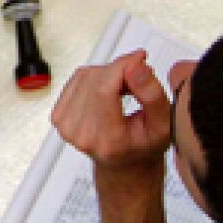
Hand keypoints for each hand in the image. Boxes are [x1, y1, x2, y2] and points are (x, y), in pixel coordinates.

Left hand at [51, 51, 172, 176]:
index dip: (123, 66)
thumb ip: (152, 94)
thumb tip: (136, 66)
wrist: (124, 164)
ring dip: (108, 74)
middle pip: (95, 80)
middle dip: (119, 70)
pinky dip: (95, 78)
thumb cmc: (144, 146)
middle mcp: (81, 134)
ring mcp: (66, 125)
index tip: (140, 59)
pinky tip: (109, 90)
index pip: (104, 88)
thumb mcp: (164, 124)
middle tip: (138, 78)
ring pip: (86, 76)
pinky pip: (77, 79)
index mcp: (107, 140)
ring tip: (125, 88)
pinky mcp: (58, 115)